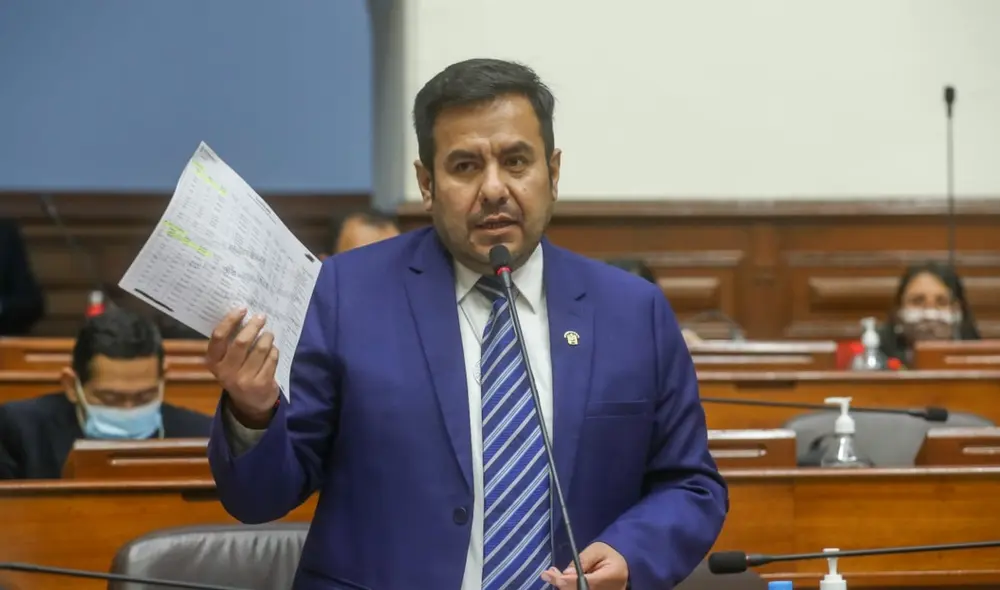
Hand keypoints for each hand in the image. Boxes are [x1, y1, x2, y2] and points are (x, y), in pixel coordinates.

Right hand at [206, 308, 279, 426]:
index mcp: (214, 362)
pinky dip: (274, 351)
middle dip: (253, 326)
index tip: (242, 309)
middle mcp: (226, 372)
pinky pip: (272, 359)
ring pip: (260, 349)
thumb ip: (230, 342)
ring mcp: (244, 380)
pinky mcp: (261, 384)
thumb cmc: (238, 372)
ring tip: (269, 334)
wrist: (250, 403)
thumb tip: (242, 314)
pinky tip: (272, 350)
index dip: (230, 320)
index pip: (218, 337)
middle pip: (241, 342)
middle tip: (261, 317)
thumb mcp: (227, 361)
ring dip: (267, 337)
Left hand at [541, 542, 627, 588]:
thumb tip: (566, 573)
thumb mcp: (597, 550)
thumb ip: (583, 560)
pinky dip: (569, 587)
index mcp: (611, 577)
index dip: (567, 581)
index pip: (586, 583)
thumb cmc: (609, 555)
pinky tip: (560, 581)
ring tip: (552, 575)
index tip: (551, 574)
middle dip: (561, 584)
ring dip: (564, 587)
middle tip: (547, 574)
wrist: (623, 567)